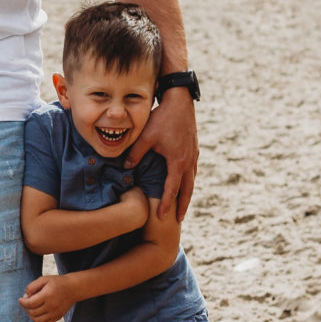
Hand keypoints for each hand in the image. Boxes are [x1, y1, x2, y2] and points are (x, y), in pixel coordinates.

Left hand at [19, 273, 80, 321]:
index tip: (21, 299)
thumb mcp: (44, 279)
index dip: (22, 302)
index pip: (30, 303)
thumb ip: (32, 286)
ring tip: (31, 308)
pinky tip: (37, 313)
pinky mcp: (58, 317)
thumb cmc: (57, 282)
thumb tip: (25, 296)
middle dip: (26, 307)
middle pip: (32, 312)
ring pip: (37, 320)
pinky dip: (38, 320)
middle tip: (27, 302)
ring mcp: (55, 313)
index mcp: (47, 295)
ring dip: (31, 315)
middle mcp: (52, 306)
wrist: (74, 288)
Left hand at [132, 89, 198, 218]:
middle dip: (183, 205)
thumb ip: (135, 153)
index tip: (162, 216)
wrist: (180, 101)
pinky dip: (189, 181)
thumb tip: (126, 168)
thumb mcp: (146, 136)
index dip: (166, 203)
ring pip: (192, 180)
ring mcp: (193, 155)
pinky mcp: (194, 148)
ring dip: (187, 194)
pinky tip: (185, 183)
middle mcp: (189, 161)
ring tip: (183, 205)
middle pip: (187, 189)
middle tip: (178, 219)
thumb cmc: (162, 118)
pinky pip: (192, 170)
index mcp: (178, 161)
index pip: (171, 188)